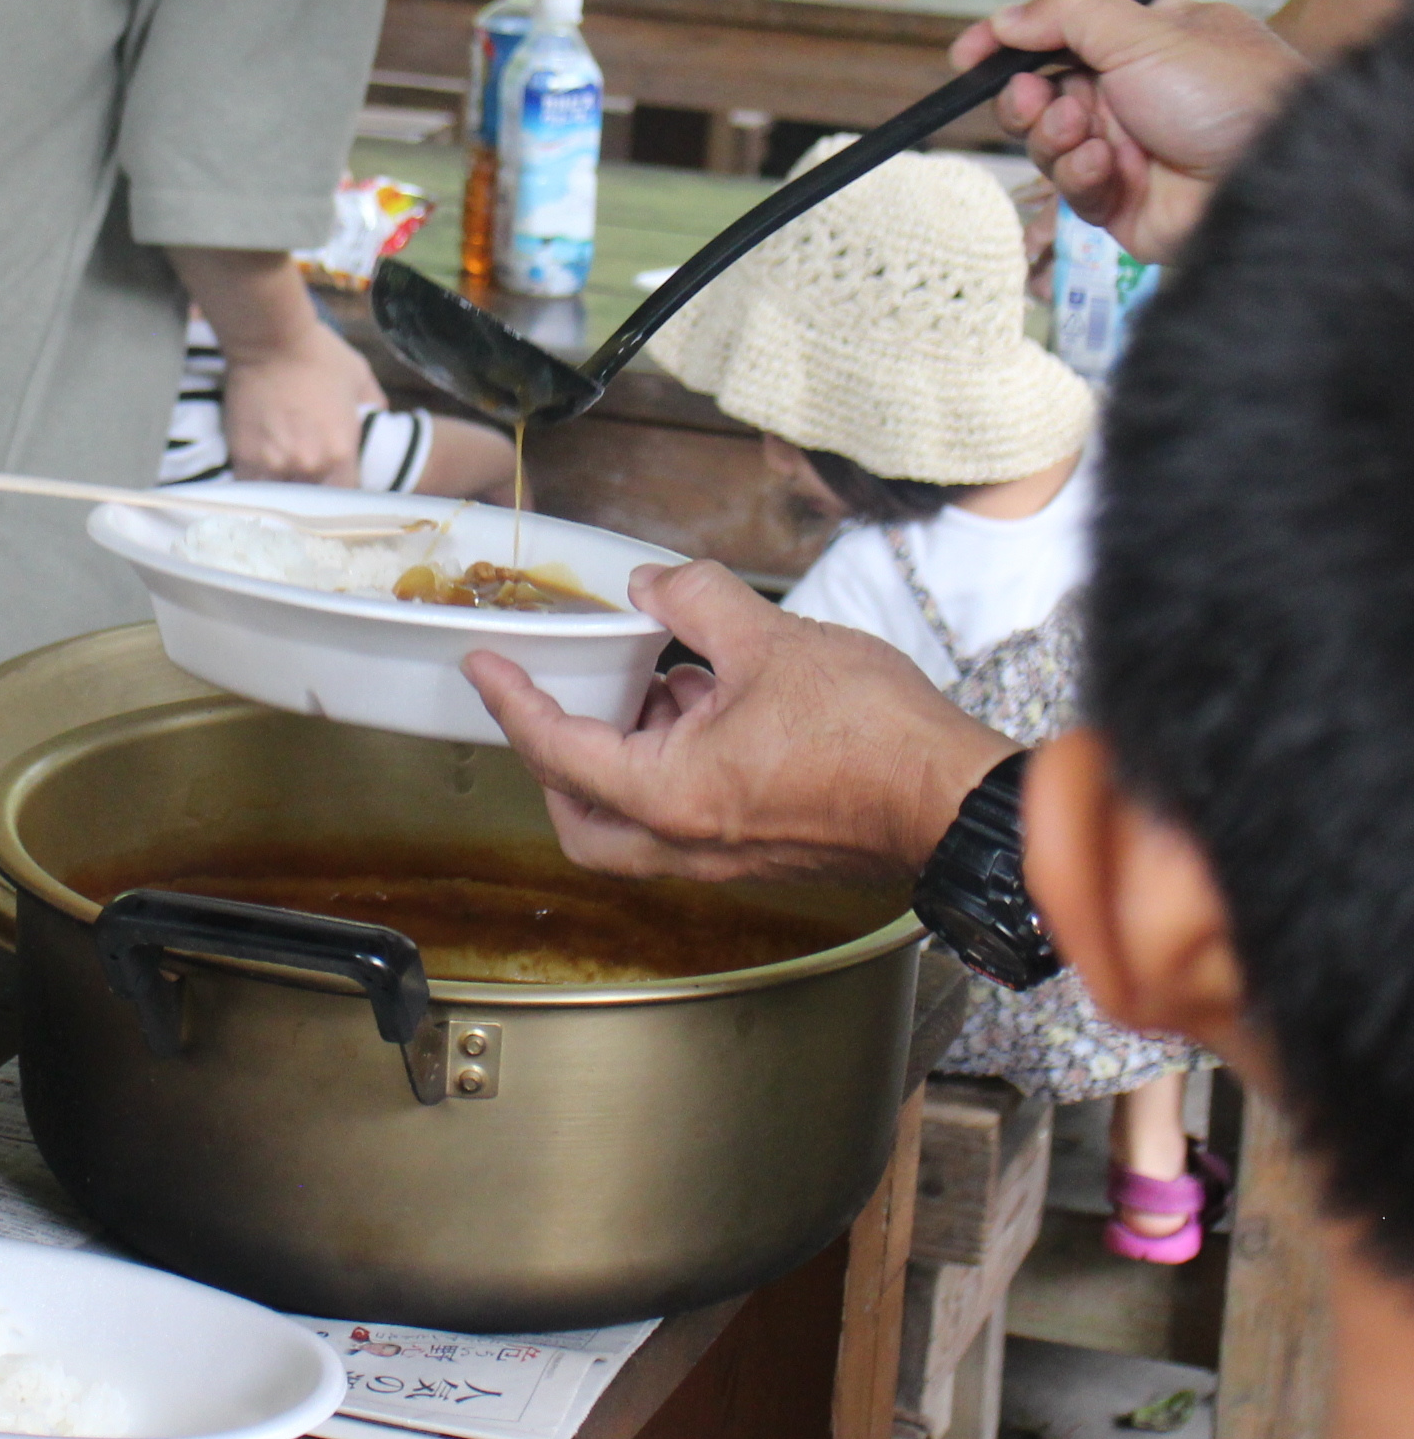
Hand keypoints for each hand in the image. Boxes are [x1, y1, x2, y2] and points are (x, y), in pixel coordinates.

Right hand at [221, 320, 382, 485]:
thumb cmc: (318, 354)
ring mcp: (274, 465)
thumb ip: (374, 406)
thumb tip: (376, 420)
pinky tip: (260, 468)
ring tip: (283, 472)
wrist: (270, 339)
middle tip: (309, 477)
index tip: (337, 482)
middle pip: (314, 500)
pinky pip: (252, 486)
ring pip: (282, 496)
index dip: (342, 490)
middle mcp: (309, 467)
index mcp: (341, 453)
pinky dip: (258, 481)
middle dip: (313, 491)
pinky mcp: (244, 458)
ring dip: (284, 487)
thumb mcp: (360, 377)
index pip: (347, 496)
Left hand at [464, 559, 1014, 881]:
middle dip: (555, 760)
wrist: (954, 798)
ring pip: (633, 820)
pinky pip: (684, 815)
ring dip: (623, 755)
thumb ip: (696, 602)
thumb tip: (657, 585)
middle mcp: (685, 842)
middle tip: (550, 699)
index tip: (483, 667)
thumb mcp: (769, 640)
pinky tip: (703, 701)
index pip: (558, 750)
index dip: (511, 701)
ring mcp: (723, 854)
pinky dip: (671, 764)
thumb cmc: (874, 737)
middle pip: (580, 818)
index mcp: (668, 798)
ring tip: (647, 682)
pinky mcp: (758, 849)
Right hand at [951, 0, 1305, 263]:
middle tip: (1033, 100)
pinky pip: (1073, 190)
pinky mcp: (1121, 202)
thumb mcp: (1145, 33)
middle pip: (1041, 97)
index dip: (1009, 47)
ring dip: (1056, 138)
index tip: (966, 56)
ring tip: (1084, 135)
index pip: (1060, 39)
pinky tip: (1106, 168)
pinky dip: (1081, 176)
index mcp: (1144, 46)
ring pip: (1050, 146)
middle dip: (1028, 100)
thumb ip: (1068, 15)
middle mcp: (1132, 97)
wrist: (1269, 177)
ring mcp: (1126, 151)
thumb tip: (1006, 17)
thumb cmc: (1229, 95)